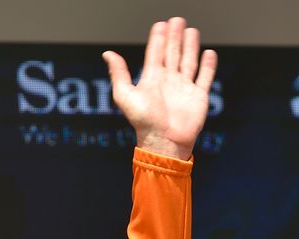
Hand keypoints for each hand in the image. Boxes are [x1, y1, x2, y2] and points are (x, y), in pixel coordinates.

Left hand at [102, 17, 217, 159]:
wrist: (164, 141)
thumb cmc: (143, 121)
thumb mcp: (125, 95)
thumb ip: (119, 73)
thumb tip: (107, 53)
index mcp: (151, 79)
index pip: (155, 53)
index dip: (158, 38)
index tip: (160, 24)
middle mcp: (168, 81)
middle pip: (172, 53)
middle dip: (174, 36)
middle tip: (177, 20)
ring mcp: (184, 88)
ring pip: (188, 61)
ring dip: (190, 46)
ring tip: (191, 31)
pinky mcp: (198, 96)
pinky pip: (204, 77)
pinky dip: (207, 65)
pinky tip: (208, 53)